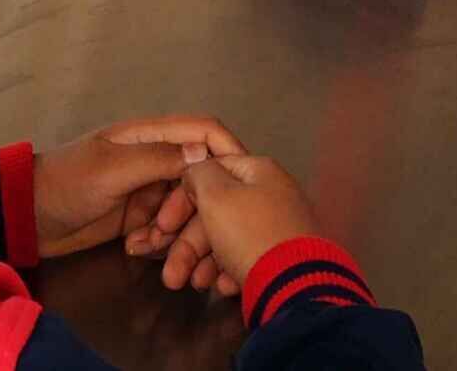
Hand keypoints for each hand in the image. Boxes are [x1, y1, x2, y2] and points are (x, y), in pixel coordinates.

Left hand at [35, 115, 245, 270]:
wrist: (28, 217)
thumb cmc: (67, 182)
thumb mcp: (112, 168)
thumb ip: (158, 159)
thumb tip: (206, 153)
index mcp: (150, 136)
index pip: (203, 131)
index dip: (227, 148)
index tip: (242, 180)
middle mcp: (155, 160)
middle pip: (201, 178)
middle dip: (196, 208)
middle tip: (174, 232)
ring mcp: (147, 191)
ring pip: (186, 210)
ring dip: (175, 232)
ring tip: (148, 245)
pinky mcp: (139, 219)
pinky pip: (166, 231)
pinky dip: (157, 243)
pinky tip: (135, 248)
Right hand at [173, 153, 328, 295]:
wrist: (293, 285)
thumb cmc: (249, 233)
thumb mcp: (216, 195)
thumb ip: (199, 174)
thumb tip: (195, 170)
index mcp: (257, 171)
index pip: (209, 173)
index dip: (181, 198)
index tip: (163, 225)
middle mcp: (270, 195)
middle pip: (217, 212)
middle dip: (188, 244)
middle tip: (171, 273)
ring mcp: (278, 228)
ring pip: (228, 238)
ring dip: (204, 262)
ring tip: (197, 284)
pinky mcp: (282, 259)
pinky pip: (247, 258)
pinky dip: (231, 271)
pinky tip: (225, 287)